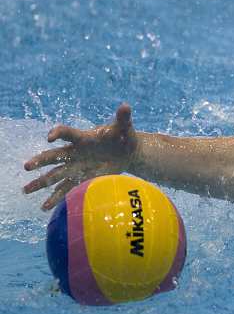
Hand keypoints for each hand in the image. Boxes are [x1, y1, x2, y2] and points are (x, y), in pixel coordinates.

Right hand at [23, 103, 138, 209]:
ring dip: (41, 182)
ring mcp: (77, 166)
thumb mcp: (124, 128)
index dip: (58, 133)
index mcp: (83, 138)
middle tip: (27, 166)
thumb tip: (126, 106)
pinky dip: (57, 197)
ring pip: (56, 175)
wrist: (127, 151)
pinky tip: (45, 207)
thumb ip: (123, 118)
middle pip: (54, 156)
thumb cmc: (123, 137)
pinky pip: (67, 188)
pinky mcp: (83, 178)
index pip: (67, 133)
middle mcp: (75, 152)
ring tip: (26, 190)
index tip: (50, 137)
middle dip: (40, 161)